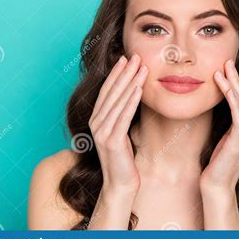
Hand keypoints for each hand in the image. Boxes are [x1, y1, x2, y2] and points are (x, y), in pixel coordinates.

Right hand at [87, 53, 147, 193]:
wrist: (121, 183)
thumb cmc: (124, 157)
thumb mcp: (121, 131)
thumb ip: (122, 114)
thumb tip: (133, 93)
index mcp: (96, 119)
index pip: (107, 91)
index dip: (116, 73)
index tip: (126, 58)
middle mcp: (95, 123)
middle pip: (112, 92)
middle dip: (125, 73)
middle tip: (136, 56)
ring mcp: (102, 132)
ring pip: (118, 102)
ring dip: (131, 82)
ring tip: (142, 67)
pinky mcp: (111, 141)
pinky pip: (123, 117)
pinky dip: (131, 101)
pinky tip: (139, 89)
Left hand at [200, 59, 238, 192]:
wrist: (217, 185)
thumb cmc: (218, 162)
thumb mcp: (227, 138)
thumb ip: (231, 123)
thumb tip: (224, 104)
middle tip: (231, 60)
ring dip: (233, 84)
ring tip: (223, 68)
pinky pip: (238, 115)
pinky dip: (232, 99)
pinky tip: (225, 87)